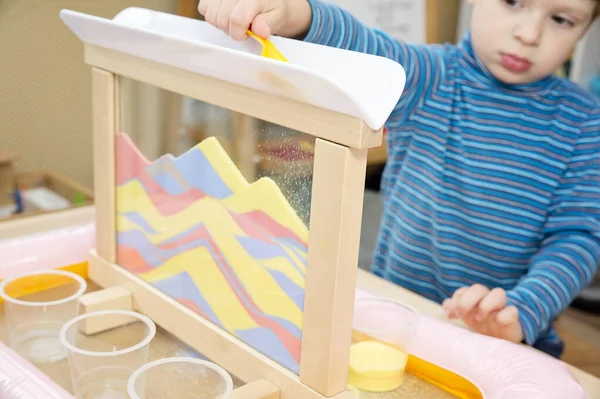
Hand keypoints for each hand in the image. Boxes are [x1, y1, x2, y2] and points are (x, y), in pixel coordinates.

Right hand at [197, 0, 311, 40]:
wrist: (268, 0)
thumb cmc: (273, 9)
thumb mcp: (278, 16)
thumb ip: (268, 23)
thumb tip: (260, 30)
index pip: (237, 19)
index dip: (240, 33)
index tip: (247, 35)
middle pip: (221, 19)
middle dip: (232, 30)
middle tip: (243, 28)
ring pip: (211, 16)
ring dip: (222, 24)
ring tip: (236, 21)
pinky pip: (203, 8)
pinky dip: (213, 15)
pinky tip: (226, 14)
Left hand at [442, 284, 523, 343]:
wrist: (503, 338)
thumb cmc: (482, 323)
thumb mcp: (467, 316)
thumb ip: (454, 308)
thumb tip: (447, 306)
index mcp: (475, 298)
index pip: (463, 291)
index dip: (456, 300)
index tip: (453, 316)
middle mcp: (487, 299)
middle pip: (478, 288)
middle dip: (467, 300)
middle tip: (464, 315)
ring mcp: (501, 307)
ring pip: (499, 293)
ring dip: (486, 304)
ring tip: (479, 318)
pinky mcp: (513, 318)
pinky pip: (513, 311)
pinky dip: (505, 315)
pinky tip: (498, 322)